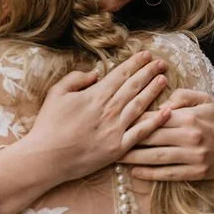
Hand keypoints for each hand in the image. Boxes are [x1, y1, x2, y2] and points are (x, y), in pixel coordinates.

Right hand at [0, 51, 171, 213]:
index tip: (147, 55)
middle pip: (134, 86)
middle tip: (162, 62)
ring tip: (164, 79)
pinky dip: (155, 121)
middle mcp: (109, 109)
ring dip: (154, 90)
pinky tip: (167, 112)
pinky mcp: (118, 148)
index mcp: (95, 95)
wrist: (46, 158)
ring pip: (140, 105)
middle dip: (149, 72)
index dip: (135, 63)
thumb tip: (95, 73)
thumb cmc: (48, 125)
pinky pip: (141, 132)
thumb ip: (76, 79)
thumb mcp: (56, 93)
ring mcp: (116, 129)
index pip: (121, 74)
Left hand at [120, 89, 213, 196]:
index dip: (135, 119)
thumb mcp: (204, 100)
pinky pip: (167, 174)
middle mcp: (189, 137)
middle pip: (152, 138)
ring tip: (115, 157)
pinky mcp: (193, 173)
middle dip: (128, 139)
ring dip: (134, 158)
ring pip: (156, 157)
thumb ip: (182, 95)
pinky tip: (134, 172)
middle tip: (108, 139)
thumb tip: (162, 102)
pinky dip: (149, 174)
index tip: (118, 119)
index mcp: (189, 117)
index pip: (156, 117)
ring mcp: (191, 157)